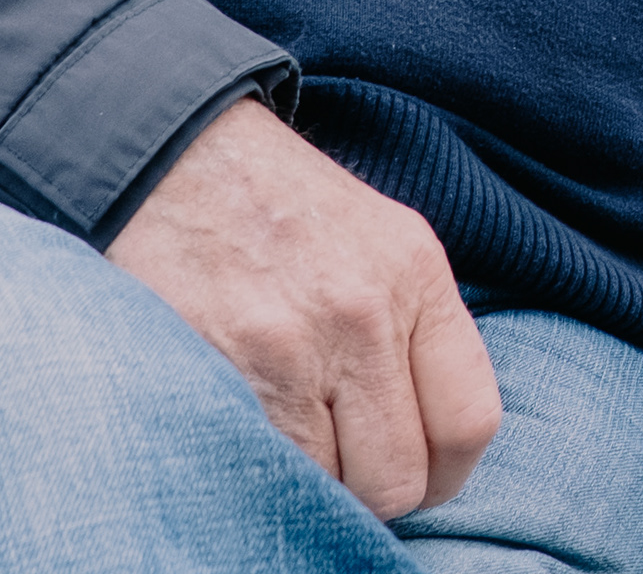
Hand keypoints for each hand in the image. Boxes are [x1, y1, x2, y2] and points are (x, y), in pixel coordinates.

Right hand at [106, 95, 499, 517]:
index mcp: (416, 274)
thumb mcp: (378, 240)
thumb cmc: (279, 204)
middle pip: (399, 477)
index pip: (469, 422)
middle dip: (372, 491)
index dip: (445, 474)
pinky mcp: (223, 367)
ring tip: (288, 436)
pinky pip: (263, 466)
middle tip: (343, 470)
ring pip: (329, 487)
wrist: (173, 153)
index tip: (418, 476)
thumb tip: (431, 439)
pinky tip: (249, 426)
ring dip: (311, 482)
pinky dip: (260, 468)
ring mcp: (292, 345)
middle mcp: (364, 312)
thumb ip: (414, 332)